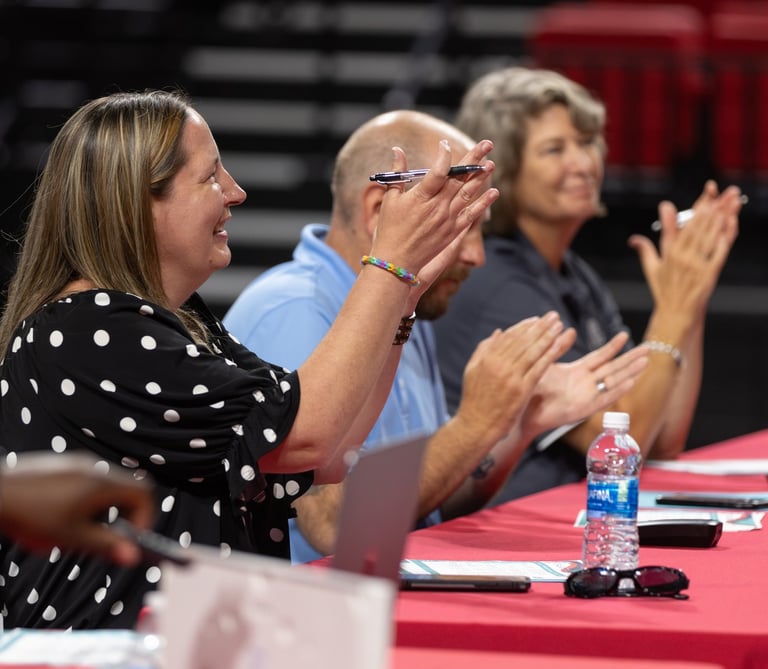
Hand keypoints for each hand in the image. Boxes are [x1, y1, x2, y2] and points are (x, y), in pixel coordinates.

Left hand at [0, 453, 154, 564]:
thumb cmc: (29, 514)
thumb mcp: (71, 538)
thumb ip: (105, 546)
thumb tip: (132, 556)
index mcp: (101, 483)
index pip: (144, 493)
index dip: (145, 517)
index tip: (132, 537)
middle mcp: (93, 468)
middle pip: (127, 489)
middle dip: (124, 515)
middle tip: (108, 537)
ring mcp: (77, 464)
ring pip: (107, 486)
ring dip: (104, 508)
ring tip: (80, 528)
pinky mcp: (62, 466)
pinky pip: (88, 481)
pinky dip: (87, 500)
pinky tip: (62, 516)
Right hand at [371, 139, 498, 291]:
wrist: (396, 263)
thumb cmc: (388, 230)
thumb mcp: (390, 200)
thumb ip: (397, 173)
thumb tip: (397, 149)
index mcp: (420, 198)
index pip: (438, 171)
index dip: (444, 155)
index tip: (446, 143)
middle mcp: (437, 207)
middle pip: (459, 178)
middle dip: (473, 159)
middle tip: (487, 144)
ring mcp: (447, 220)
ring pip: (468, 194)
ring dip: (481, 177)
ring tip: (491, 163)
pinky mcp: (452, 232)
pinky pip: (471, 215)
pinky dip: (483, 204)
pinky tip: (494, 192)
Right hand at [455, 312, 574, 442]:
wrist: (476, 425)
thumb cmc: (474, 400)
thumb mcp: (472, 370)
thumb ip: (484, 349)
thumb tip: (498, 332)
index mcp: (487, 358)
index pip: (510, 336)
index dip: (525, 326)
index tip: (537, 319)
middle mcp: (498, 364)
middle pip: (524, 340)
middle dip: (540, 326)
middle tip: (553, 316)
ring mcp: (511, 376)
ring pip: (533, 351)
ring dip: (548, 336)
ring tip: (559, 326)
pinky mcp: (522, 389)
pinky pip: (539, 367)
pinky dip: (549, 354)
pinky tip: (558, 345)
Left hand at [523, 332, 648, 435]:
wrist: (522, 411)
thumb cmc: (531, 389)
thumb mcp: (547, 364)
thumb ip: (558, 348)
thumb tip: (568, 329)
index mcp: (576, 372)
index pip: (599, 356)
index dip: (613, 346)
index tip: (625, 334)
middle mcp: (585, 384)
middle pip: (612, 368)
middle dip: (630, 359)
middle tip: (648, 349)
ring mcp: (586, 396)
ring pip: (613, 382)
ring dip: (630, 373)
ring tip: (646, 362)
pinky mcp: (583, 409)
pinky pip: (603, 399)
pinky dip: (617, 391)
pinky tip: (630, 382)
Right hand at [628, 180, 741, 327]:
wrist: (676, 313)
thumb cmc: (664, 291)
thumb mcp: (652, 268)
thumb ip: (645, 248)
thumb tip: (633, 238)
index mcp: (670, 252)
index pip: (684, 223)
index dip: (697, 206)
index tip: (707, 191)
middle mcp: (682, 256)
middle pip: (700, 225)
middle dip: (714, 206)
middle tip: (725, 191)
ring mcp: (697, 264)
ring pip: (711, 234)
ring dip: (723, 216)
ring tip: (732, 200)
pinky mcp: (709, 273)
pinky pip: (720, 250)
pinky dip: (726, 236)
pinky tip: (732, 223)